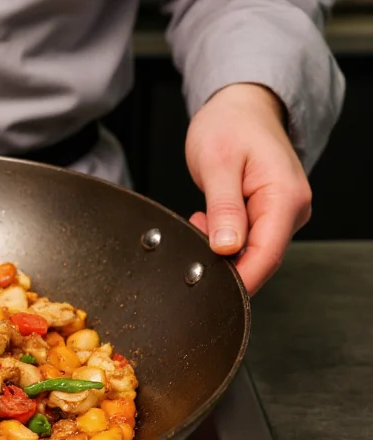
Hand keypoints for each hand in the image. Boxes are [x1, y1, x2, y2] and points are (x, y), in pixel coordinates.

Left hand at [184, 83, 310, 295]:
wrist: (239, 106)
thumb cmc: (229, 125)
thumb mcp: (218, 164)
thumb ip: (223, 208)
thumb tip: (227, 247)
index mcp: (283, 197)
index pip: (266, 255)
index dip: (239, 279)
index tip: (212, 291)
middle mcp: (290, 209)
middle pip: (259, 258)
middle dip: (224, 264)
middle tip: (191, 248)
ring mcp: (281, 213)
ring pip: (251, 251)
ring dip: (220, 249)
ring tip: (197, 222)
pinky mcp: (268, 214)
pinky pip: (247, 239)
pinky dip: (222, 239)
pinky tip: (205, 222)